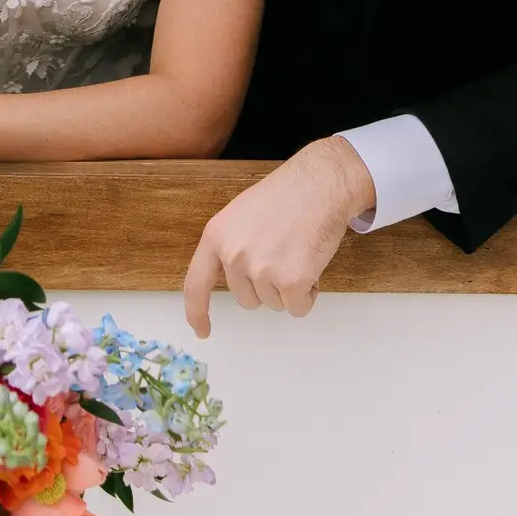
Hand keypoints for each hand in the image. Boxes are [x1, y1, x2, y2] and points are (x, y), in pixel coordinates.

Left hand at [182, 136, 375, 336]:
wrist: (321, 184)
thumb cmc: (287, 196)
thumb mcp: (241, 215)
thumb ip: (230, 246)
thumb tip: (233, 277)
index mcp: (216, 236)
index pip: (196, 285)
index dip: (197, 313)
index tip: (202, 330)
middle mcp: (233, 254)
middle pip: (247, 299)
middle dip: (267, 287)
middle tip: (284, 255)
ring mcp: (260, 269)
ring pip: (274, 304)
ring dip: (290, 288)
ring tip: (299, 253)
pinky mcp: (290, 281)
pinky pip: (297, 307)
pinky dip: (308, 295)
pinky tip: (312, 265)